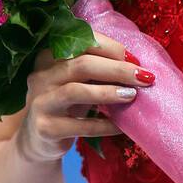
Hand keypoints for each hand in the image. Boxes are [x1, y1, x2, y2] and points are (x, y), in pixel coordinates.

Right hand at [17, 29, 154, 163]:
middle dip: (117, 69)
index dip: (112, 48)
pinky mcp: (45, 128)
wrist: (39, 139)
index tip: (136, 59)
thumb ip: (97, 69)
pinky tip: (121, 126)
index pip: (81, 43)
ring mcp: (40, 102)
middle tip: (144, 77)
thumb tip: (136, 63)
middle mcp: (40, 76)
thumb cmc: (66, 104)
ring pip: (76, 91)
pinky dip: (104, 125)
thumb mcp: (77, 81)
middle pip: (81, 65)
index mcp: (48, 57)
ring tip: (132, 95)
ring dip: (108, 92)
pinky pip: (80, 126)